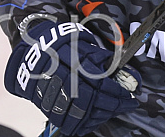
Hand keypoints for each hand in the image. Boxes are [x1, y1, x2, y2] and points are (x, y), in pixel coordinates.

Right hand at [5, 20, 140, 135]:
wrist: (32, 54)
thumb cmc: (61, 46)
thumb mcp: (83, 43)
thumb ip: (102, 58)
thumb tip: (123, 69)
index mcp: (76, 66)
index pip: (104, 85)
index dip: (120, 93)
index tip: (132, 95)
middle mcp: (67, 83)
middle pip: (97, 102)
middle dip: (116, 105)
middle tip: (129, 105)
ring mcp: (57, 98)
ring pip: (86, 114)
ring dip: (104, 114)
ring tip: (115, 110)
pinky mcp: (50, 109)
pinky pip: (72, 122)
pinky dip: (88, 122)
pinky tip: (98, 117)